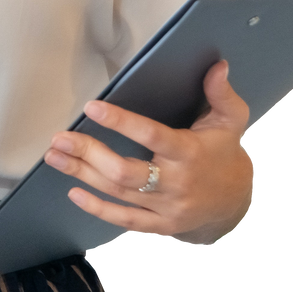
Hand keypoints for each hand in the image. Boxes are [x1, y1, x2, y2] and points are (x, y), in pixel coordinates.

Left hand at [43, 60, 255, 244]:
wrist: (236, 205)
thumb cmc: (224, 154)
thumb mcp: (230, 121)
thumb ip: (221, 93)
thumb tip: (218, 65)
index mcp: (190, 153)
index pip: (152, 136)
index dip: (121, 122)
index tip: (92, 107)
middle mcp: (176, 183)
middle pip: (125, 171)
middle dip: (89, 153)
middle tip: (61, 138)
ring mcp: (167, 208)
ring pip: (118, 192)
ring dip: (82, 174)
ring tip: (55, 156)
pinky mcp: (160, 226)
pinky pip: (124, 219)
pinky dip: (97, 208)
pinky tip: (74, 193)